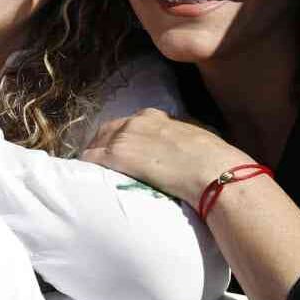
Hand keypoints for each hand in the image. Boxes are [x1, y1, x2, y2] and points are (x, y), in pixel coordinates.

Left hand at [80, 108, 250, 208]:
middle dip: (101, 147)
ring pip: (95, 144)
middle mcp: (136, 121)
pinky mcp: (117, 154)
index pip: (128, 124)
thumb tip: (183, 151)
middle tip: (101, 167)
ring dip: (93, 160)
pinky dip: (86, 169)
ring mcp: (125, 136)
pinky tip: (86, 182)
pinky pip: (90, 159)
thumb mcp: (196, 139)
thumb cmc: (214, 161)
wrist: (214, 171)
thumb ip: (181, 140)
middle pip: (106, 131)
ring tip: (92, 177)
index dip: (121, 139)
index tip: (122, 153)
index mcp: (155, 117)